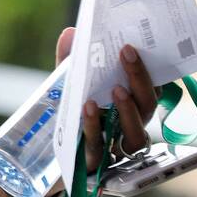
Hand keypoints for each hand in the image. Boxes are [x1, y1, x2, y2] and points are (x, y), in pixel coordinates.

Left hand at [43, 27, 158, 196]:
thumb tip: (71, 33)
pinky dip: (94, 127)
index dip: (151, 70)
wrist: (45, 155)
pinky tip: (87, 108)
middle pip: (148, 107)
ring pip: (136, 135)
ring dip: (128, 110)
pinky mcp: (94, 164)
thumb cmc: (67, 114)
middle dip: (140, 80)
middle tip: (127, 54)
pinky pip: (100, 149)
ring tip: (116, 90)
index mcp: (131, 107)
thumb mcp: (67, 85)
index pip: (152, 89)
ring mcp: (115, 148)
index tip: (137, 46)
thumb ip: (69, 61)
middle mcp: (130, 127)